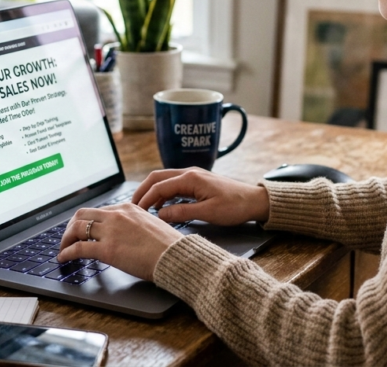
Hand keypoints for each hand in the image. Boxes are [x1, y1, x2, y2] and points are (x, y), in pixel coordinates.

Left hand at [57, 203, 182, 280]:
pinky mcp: (107, 249)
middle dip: (71, 227)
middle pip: (82, 214)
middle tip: (69, 238)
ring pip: (77, 228)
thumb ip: (134, 225)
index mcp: (128, 208)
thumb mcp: (150, 225)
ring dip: (66, 239)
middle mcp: (116, 215)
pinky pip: (79, 248)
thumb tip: (126, 234)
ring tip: (64, 248)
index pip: (98, 211)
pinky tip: (64, 258)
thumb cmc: (169, 246)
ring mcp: (110, 231)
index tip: (83, 230)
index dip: (87, 221)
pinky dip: (67, 252)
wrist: (176, 256)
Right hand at [132, 167, 269, 225]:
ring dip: (152, 191)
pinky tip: (161, 206)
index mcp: (190, 178)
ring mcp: (192, 175)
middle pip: (157, 177)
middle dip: (142, 190)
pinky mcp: (196, 181)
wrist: (254, 200)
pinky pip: (173, 184)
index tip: (135, 211)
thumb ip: (182, 213)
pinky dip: (162, 193)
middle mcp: (189, 173)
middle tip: (132, 206)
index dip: (144, 199)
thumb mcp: (208, 213)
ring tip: (143, 208)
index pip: (159, 186)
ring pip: (164, 179)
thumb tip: (159, 215)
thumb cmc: (235, 206)